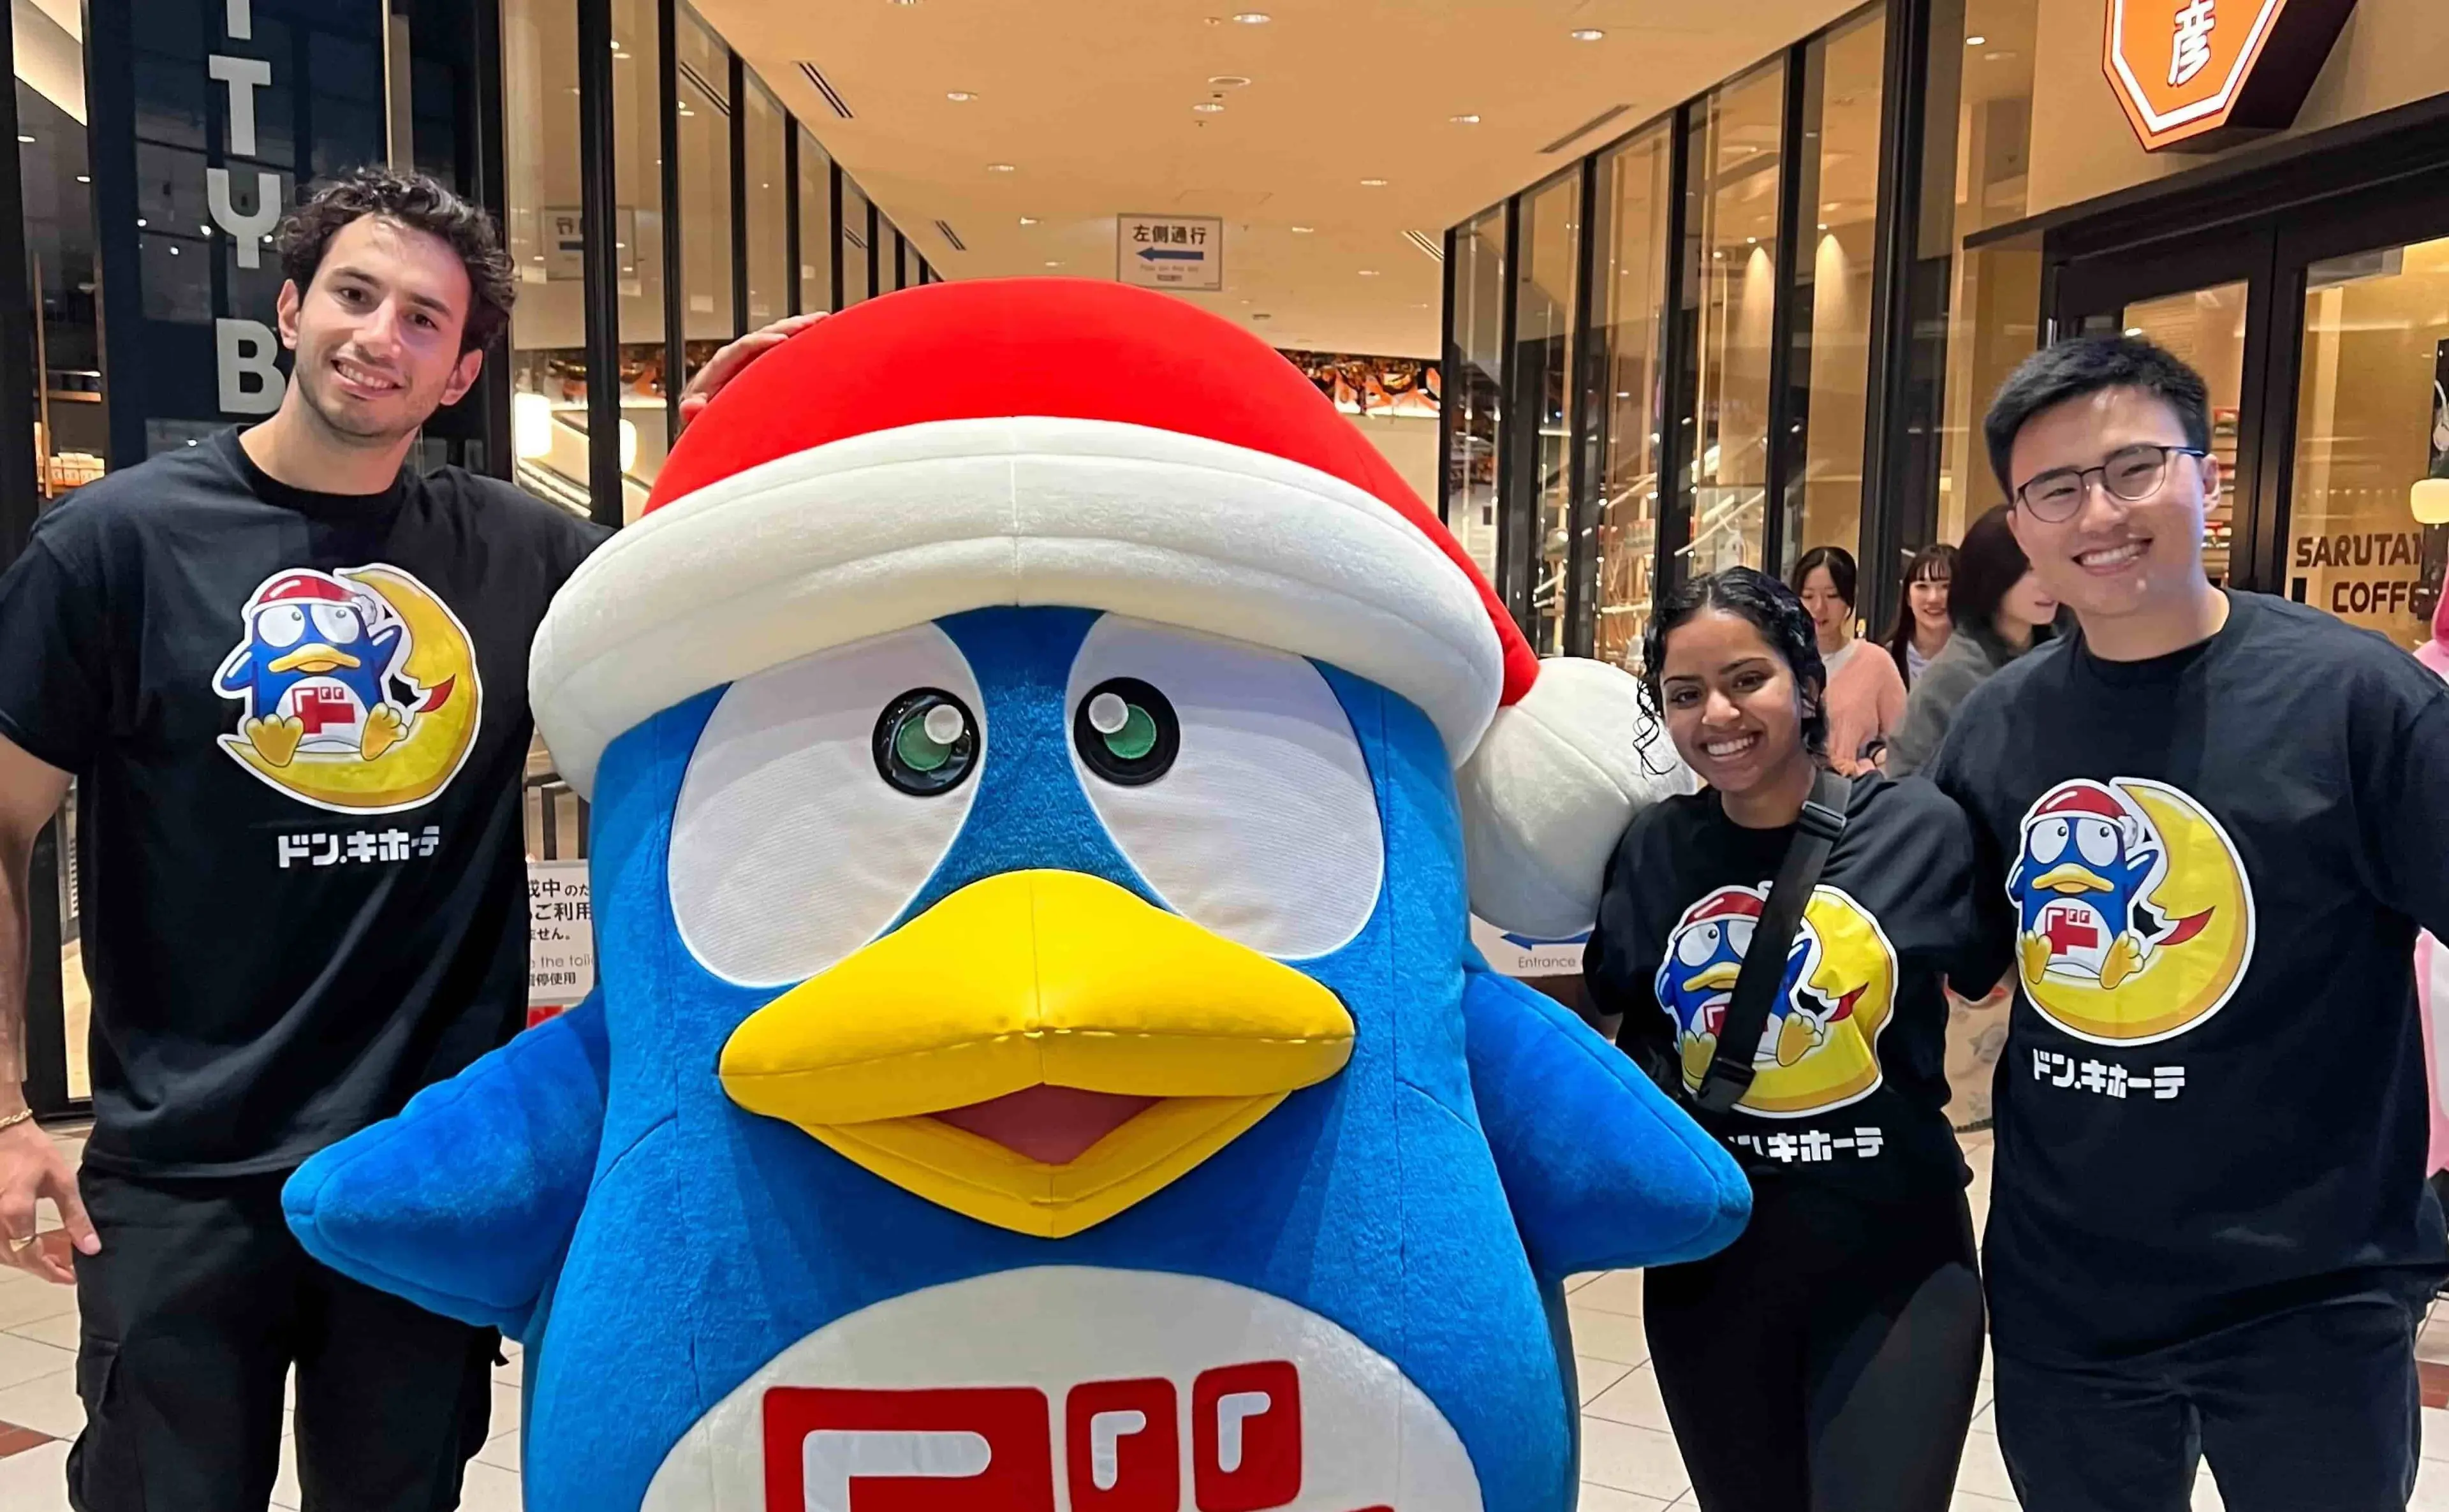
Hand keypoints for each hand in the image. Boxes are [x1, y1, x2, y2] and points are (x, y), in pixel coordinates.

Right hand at [0, 1112, 95, 1283]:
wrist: (2, 1132)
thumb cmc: (33, 1152)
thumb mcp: (62, 1182)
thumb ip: (75, 1217)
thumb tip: (91, 1248)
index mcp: (14, 1213)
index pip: (31, 1256)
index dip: (52, 1270)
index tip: (73, 1276)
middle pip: (17, 1258)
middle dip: (44, 1265)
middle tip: (70, 1266)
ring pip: (7, 1253)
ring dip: (32, 1257)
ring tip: (60, 1252)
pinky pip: (1, 1241)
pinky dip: (21, 1245)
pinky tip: (42, 1240)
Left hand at [677, 313, 827, 430]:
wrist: (703, 425)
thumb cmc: (701, 424)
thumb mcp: (694, 422)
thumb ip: (692, 413)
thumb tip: (691, 404)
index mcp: (718, 368)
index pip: (741, 348)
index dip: (760, 342)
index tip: (783, 339)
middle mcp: (734, 359)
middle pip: (762, 335)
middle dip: (788, 326)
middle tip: (813, 321)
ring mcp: (749, 362)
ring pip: (774, 338)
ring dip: (798, 329)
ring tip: (823, 320)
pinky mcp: (760, 368)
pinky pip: (780, 351)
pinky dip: (798, 342)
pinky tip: (819, 336)